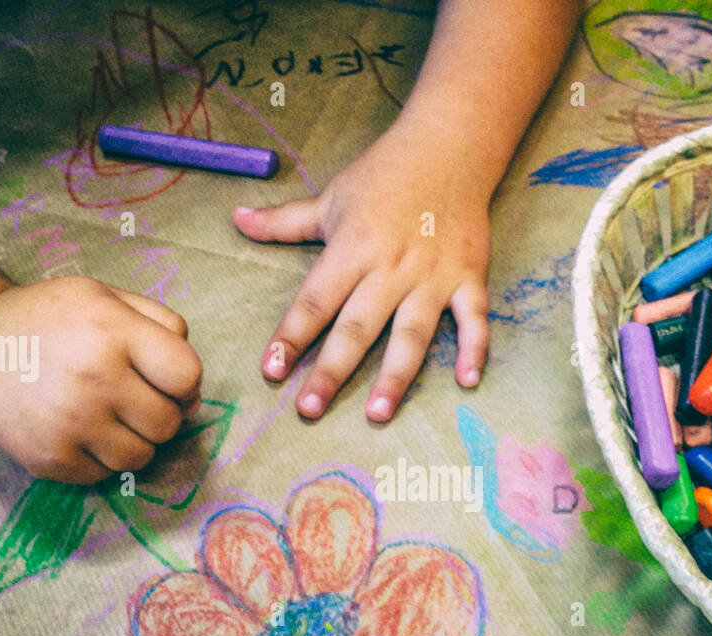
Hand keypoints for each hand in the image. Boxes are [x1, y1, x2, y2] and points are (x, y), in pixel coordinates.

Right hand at [0, 277, 202, 482]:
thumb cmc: (49, 320)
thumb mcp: (106, 297)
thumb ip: (162, 326)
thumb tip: (192, 390)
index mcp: (113, 332)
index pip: (187, 376)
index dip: (184, 382)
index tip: (165, 380)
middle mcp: (93, 378)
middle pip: (168, 424)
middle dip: (158, 413)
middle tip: (130, 398)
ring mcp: (69, 423)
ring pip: (141, 457)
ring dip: (133, 441)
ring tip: (106, 415)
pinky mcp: (49, 459)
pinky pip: (104, 475)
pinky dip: (99, 458)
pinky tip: (78, 430)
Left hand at [234, 121, 490, 421]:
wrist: (451, 146)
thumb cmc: (386, 176)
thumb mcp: (331, 197)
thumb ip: (284, 222)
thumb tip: (236, 219)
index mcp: (352, 249)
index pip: (315, 300)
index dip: (291, 336)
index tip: (271, 370)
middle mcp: (390, 268)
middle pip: (356, 327)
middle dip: (332, 371)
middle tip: (310, 410)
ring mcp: (432, 276)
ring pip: (411, 333)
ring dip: (395, 376)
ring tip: (377, 414)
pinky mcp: (468, 277)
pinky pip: (474, 319)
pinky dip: (474, 349)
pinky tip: (467, 382)